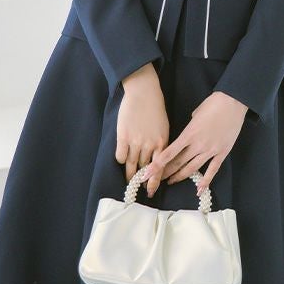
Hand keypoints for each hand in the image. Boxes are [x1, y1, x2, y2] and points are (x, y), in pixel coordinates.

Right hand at [116, 65, 169, 183]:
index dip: (154, 182)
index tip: (151, 191)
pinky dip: (120, 160)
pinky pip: (120, 156)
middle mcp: (149, 145)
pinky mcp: (123, 136)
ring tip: (128, 180)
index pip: (159, 168)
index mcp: (162, 142)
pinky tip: (121, 159)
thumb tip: (158, 158)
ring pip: (130, 165)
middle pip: (143, 169)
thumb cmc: (155, 108)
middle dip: (140, 180)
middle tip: (138, 187)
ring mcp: (135, 141)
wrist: (144, 92)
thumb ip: (160, 143)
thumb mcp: (164, 127)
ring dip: (129, 174)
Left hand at [140, 91, 247, 196]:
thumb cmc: (213, 104)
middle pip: (178, 163)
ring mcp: (210, 150)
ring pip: (192, 168)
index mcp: (188, 134)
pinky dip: (205, 182)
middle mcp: (198, 144)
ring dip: (180, 177)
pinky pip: (212, 170)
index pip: (169, 153)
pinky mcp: (222, 153)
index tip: (147, 174)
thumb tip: (188, 135)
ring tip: (171, 182)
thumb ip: (190, 128)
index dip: (157, 165)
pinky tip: (199, 191)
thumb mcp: (195, 114)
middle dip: (166, 172)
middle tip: (156, 180)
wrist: (233, 102)